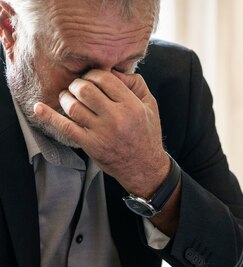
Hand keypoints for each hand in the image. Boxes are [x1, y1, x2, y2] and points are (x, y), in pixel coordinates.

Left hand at [33, 69, 169, 197]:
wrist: (144, 168)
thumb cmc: (146, 135)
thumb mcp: (150, 105)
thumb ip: (135, 83)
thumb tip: (113, 69)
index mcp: (130, 105)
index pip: (103, 78)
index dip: (93, 74)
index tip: (91, 80)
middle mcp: (115, 118)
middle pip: (84, 89)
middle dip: (77, 84)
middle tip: (78, 89)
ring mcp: (101, 133)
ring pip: (73, 106)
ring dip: (66, 98)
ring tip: (69, 99)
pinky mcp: (90, 145)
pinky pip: (65, 127)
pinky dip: (49, 116)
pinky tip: (39, 108)